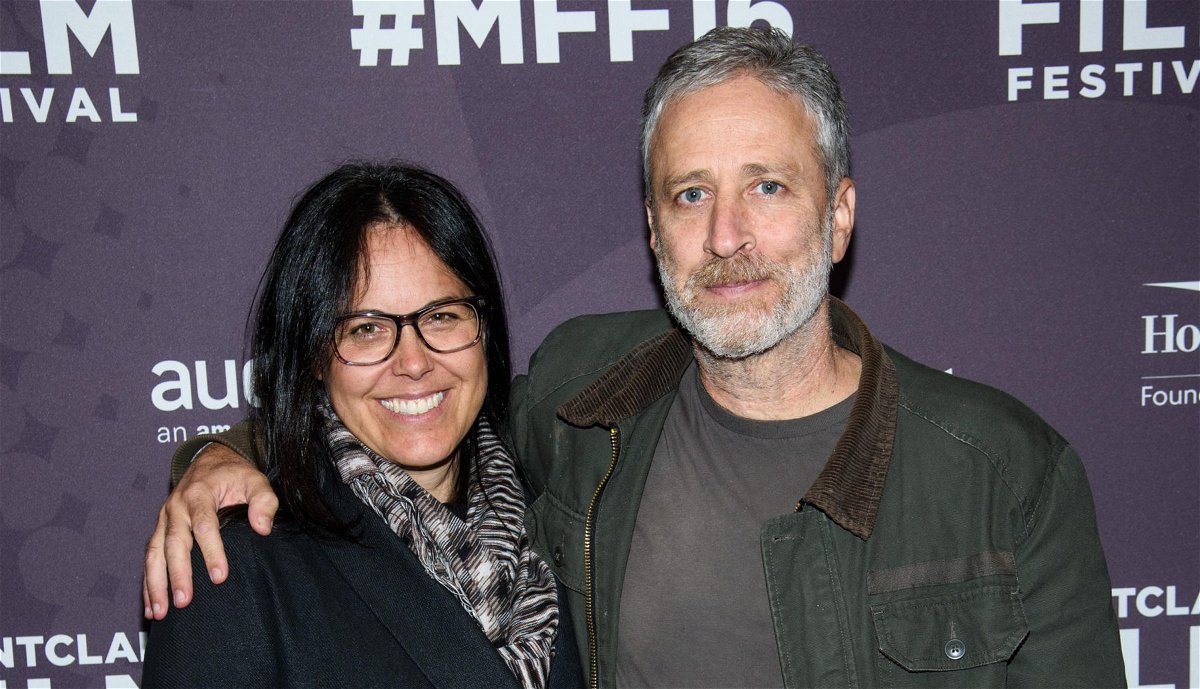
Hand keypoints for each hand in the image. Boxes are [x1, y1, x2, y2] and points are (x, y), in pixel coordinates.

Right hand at [142, 444, 276, 619]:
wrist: (209, 460)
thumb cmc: (234, 474)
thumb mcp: (255, 479)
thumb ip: (263, 501)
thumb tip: (262, 528)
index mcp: (199, 494)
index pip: (204, 526)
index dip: (212, 552)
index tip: (220, 577)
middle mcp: (176, 508)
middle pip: (174, 544)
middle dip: (178, 574)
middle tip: (184, 602)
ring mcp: (164, 519)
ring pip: (154, 554)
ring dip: (156, 584)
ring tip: (160, 612)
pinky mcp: (160, 530)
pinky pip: (150, 558)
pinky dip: (148, 582)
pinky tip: (151, 606)